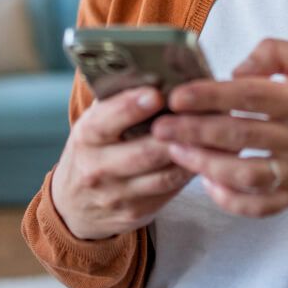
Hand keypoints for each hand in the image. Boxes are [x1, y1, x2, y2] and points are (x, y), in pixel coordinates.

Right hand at [51, 87, 195, 239]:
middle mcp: (97, 168)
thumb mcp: (94, 123)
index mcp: (86, 137)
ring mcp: (117, 195)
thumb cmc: (93, 149)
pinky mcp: (136, 213)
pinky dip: (191, 170)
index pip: (106, 121)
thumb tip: (158, 73)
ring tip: (214, 131)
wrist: (74, 205)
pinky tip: (208, 155)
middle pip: (145, 151)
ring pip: (164, 174)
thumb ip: (119, 101)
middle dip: (177, 131)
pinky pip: (171, 190)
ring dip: (193, 153)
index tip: (157, 93)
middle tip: (204, 111)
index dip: (131, 107)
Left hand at [150, 38, 287, 217]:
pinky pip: (260, 206)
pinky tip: (207, 182)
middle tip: (159, 126)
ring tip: (174, 152)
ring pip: (247, 176)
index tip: (179, 95)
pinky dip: (230, 199)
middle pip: (242, 138)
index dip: (212, 96)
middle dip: (194, 132)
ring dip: (205, 166)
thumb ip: (276, 52)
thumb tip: (234, 69)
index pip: (253, 97)